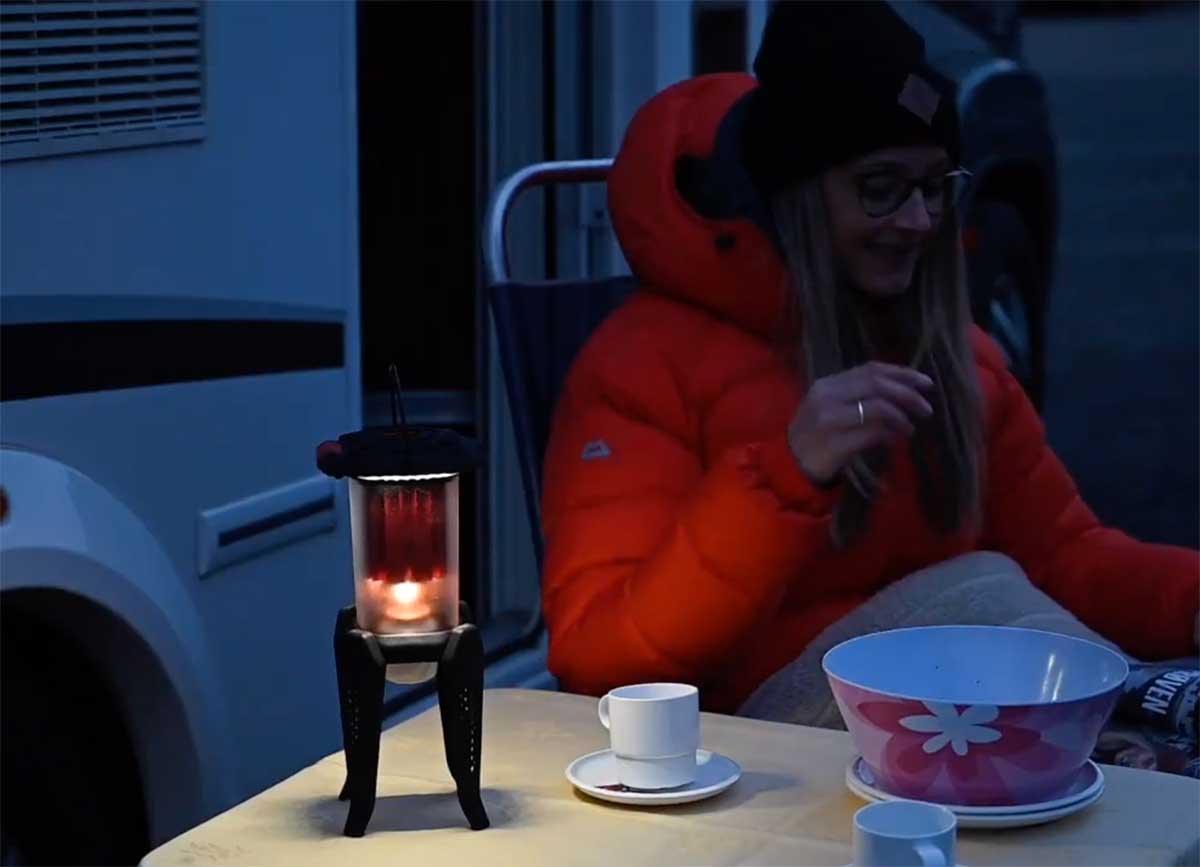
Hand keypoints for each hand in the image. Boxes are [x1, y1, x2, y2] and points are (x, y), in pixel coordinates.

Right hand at [787, 362, 935, 484]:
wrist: (788, 465)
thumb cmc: (814, 435)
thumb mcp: (831, 407)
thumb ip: (858, 395)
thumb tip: (901, 390)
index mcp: (827, 385)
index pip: (870, 370)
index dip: (901, 373)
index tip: (925, 382)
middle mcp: (827, 398)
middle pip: (877, 385)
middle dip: (908, 394)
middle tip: (926, 408)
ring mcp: (830, 421)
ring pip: (877, 408)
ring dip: (901, 417)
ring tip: (910, 427)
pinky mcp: (835, 445)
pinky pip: (872, 434)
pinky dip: (889, 435)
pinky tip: (894, 440)